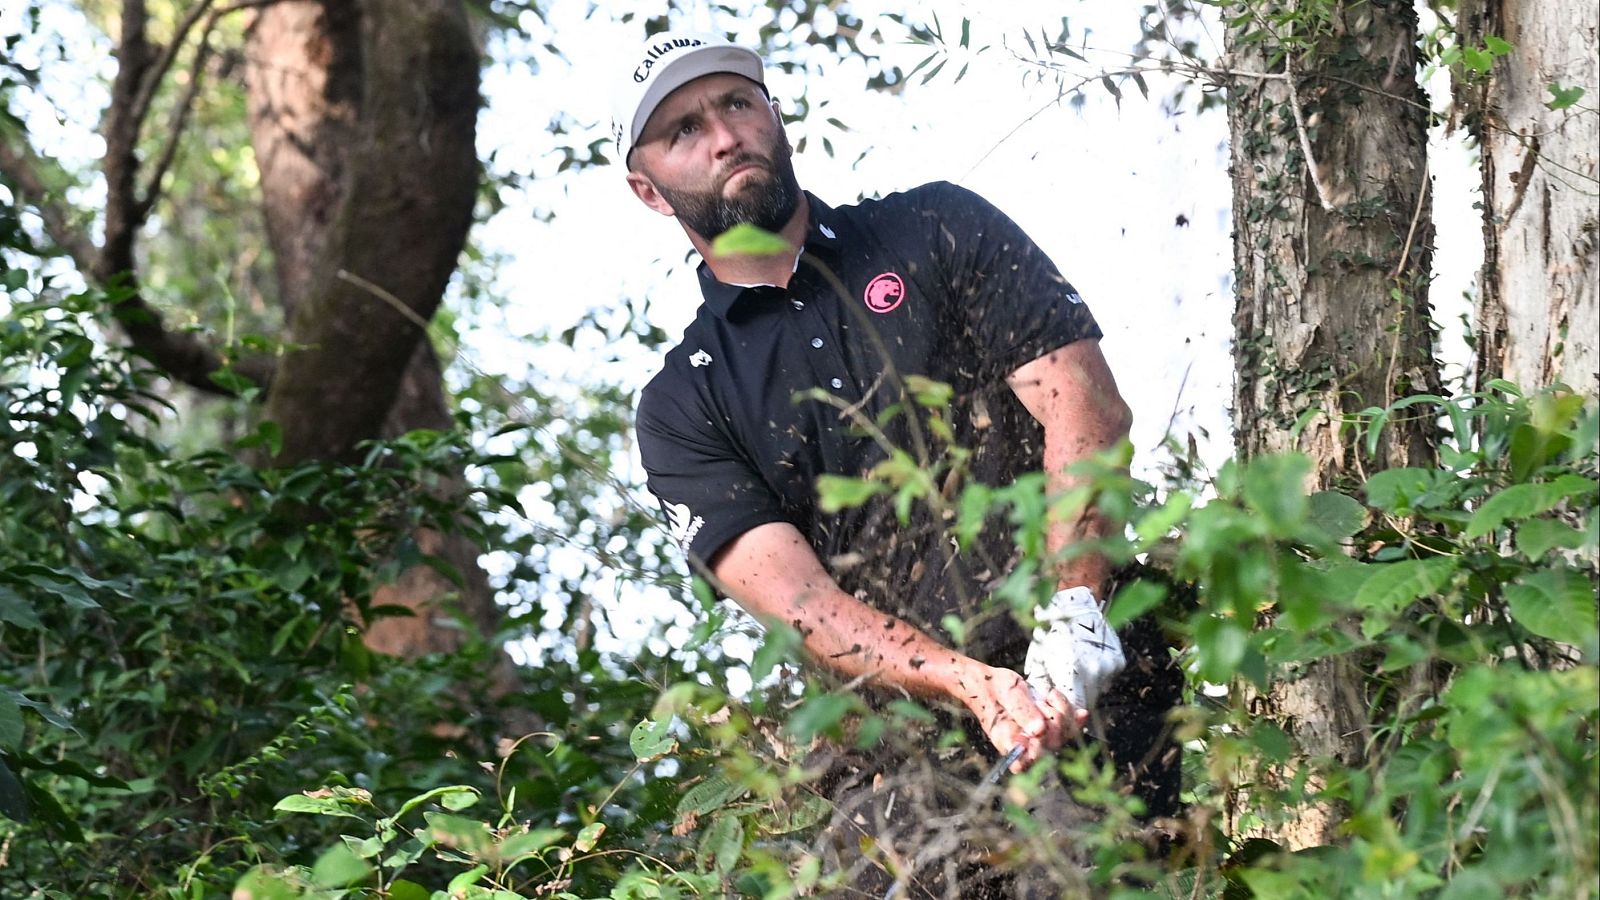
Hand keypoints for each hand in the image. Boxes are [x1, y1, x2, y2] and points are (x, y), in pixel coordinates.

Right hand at [946, 660, 1073, 772]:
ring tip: (1046, 696)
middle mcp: (1024, 745)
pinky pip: (1069, 730)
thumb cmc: (994, 689)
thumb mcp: (1006, 694)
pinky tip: (1081, 712)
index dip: (1036, 751)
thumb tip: (1039, 730)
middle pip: (1050, 746)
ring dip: (1061, 712)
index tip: (1039, 729)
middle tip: (1039, 702)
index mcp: (1006, 740)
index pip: (1023, 762)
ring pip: (1063, 736)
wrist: (992, 684)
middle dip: (1052, 719)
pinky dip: (1076, 718)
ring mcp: (1038, 739)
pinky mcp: (1050, 729)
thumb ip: (1021, 711)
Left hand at [1024, 586, 1124, 715]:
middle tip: (1069, 688)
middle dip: (1078, 698)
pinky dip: (1099, 675)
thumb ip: (1042, 683)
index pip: (1074, 706)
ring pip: (1099, 690)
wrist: (1077, 607)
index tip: (1062, 705)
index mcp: (1072, 671)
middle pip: (1088, 701)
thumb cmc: (1054, 630)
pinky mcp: (1119, 662)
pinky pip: (1108, 678)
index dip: (1067, 709)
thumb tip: (1041, 702)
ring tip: (1079, 671)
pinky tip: (1089, 661)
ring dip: (1089, 687)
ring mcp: (1109, 666)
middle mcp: (1094, 671)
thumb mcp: (1040, 657)